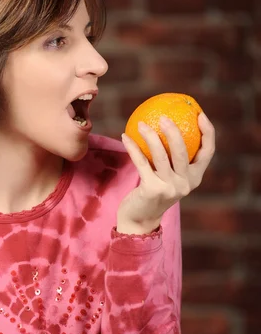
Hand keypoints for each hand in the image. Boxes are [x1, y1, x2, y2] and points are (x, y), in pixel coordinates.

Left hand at [117, 112, 214, 234]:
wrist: (140, 219)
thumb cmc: (153, 191)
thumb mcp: (168, 176)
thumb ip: (172, 158)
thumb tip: (167, 123)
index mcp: (195, 177)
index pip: (208, 152)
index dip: (207, 132)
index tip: (199, 114)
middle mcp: (186, 183)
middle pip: (184, 152)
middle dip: (174, 131)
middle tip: (164, 117)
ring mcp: (170, 188)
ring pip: (161, 156)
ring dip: (150, 136)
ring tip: (141, 123)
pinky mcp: (153, 190)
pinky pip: (141, 163)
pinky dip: (133, 148)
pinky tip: (125, 136)